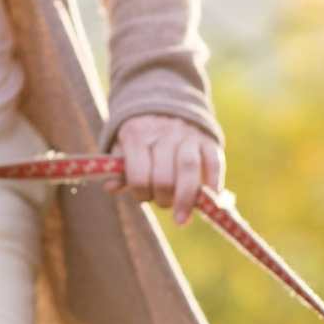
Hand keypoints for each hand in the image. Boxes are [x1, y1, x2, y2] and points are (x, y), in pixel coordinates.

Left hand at [105, 114, 223, 224]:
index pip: (139, 177)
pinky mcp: (209, 140)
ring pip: (188, 170)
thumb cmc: (142, 137)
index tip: (144, 197)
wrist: (168, 103)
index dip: (141, 194)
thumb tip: (110, 188)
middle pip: (164, 178)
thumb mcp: (124, 148)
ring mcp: (188, 135)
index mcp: (137, 135)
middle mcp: (163, 133)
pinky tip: (208, 201)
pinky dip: (213, 185)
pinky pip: (213, 164)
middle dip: (163, 199)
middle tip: (163, 203)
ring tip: (181, 220)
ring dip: (186, 200)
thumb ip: (119, 170)